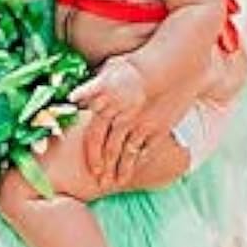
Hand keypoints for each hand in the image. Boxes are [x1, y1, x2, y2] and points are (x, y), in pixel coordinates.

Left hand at [72, 58, 156, 187]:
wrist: (171, 63)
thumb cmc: (138, 64)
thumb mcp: (109, 71)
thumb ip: (93, 88)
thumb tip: (75, 97)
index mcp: (107, 105)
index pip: (93, 138)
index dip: (91, 156)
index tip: (91, 168)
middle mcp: (122, 119)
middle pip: (109, 150)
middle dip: (104, 169)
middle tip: (101, 183)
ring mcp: (141, 125)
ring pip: (127, 155)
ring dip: (121, 171)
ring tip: (117, 182)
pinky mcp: (159, 128)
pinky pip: (146, 150)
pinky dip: (138, 161)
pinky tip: (135, 167)